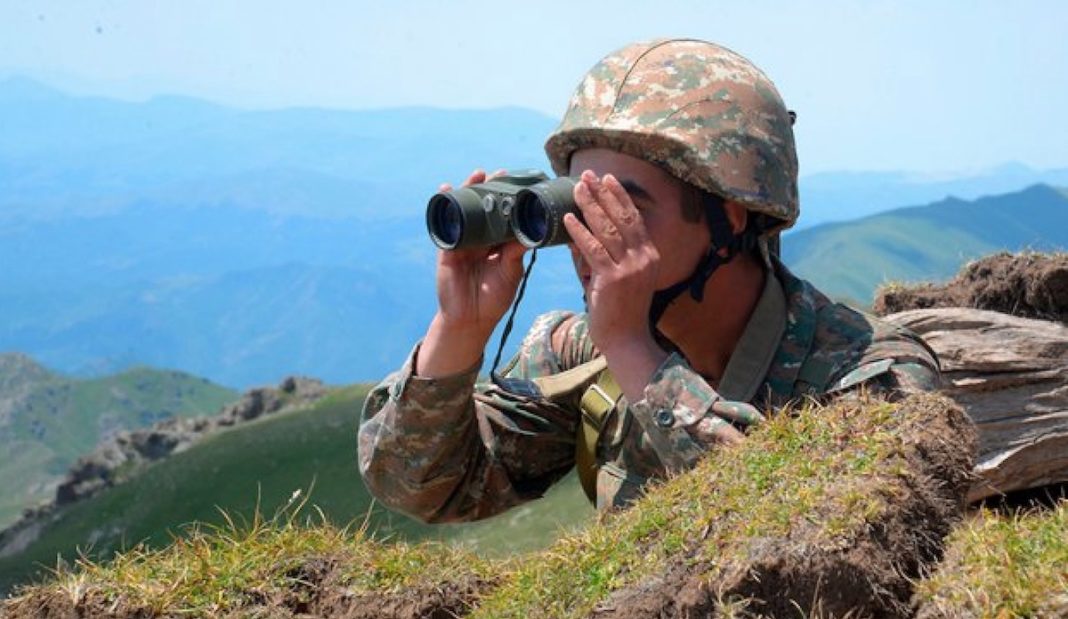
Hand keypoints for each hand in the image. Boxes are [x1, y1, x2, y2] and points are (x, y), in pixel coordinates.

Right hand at [418, 169, 527, 376]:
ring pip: (466, 212)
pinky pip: (446, 224)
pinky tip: (445, 190)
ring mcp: (464, 242)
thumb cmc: (493, 298)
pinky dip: (446, 206)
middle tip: (500, 173)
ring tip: (477, 174)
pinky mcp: (448, 248)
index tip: (520, 183)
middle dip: (490, 189)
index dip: (511, 201)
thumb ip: (515, 253)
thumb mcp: (510, 272)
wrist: (471, 319)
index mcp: (498, 245)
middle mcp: (481, 240)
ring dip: (469, 191)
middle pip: (485, 210)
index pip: (505, 218)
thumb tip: (526, 232)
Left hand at [564, 171, 667, 402]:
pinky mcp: (613, 279)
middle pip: (623, 217)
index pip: (635, 218)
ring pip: (608, 229)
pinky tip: (567, 220)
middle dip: (604, 194)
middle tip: (588, 175)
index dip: (620, 197)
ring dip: (590, 206)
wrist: (627, 341)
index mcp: (649, 255)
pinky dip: (579, 232)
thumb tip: (580, 236)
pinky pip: (593, 249)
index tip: (607, 178)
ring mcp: (630, 268)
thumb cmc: (620, 312)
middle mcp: (644, 258)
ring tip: (576, 189)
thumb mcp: (619, 279)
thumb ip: (604, 257)